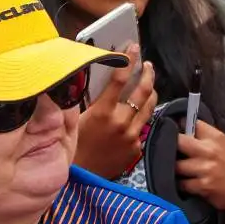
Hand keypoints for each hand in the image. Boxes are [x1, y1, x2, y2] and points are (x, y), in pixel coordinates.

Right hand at [75, 45, 156, 179]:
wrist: (81, 176)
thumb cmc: (73, 146)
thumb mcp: (76, 120)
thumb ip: (89, 101)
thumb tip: (93, 81)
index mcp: (102, 113)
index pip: (120, 79)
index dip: (129, 60)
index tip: (133, 48)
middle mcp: (120, 122)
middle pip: (142, 91)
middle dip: (147, 73)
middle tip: (147, 65)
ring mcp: (131, 135)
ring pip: (149, 107)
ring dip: (151, 91)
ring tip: (149, 83)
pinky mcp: (136, 147)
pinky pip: (143, 127)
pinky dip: (140, 117)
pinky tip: (137, 113)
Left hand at [177, 121, 224, 213]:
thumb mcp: (223, 146)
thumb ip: (203, 137)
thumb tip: (179, 128)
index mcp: (215, 137)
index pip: (192, 124)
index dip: (178, 126)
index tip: (171, 130)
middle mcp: (210, 150)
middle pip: (177, 141)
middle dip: (170, 146)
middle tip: (168, 152)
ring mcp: (205, 168)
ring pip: (176, 165)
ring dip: (174, 169)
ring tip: (177, 171)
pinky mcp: (203, 185)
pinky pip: (181, 183)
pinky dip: (181, 184)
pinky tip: (185, 183)